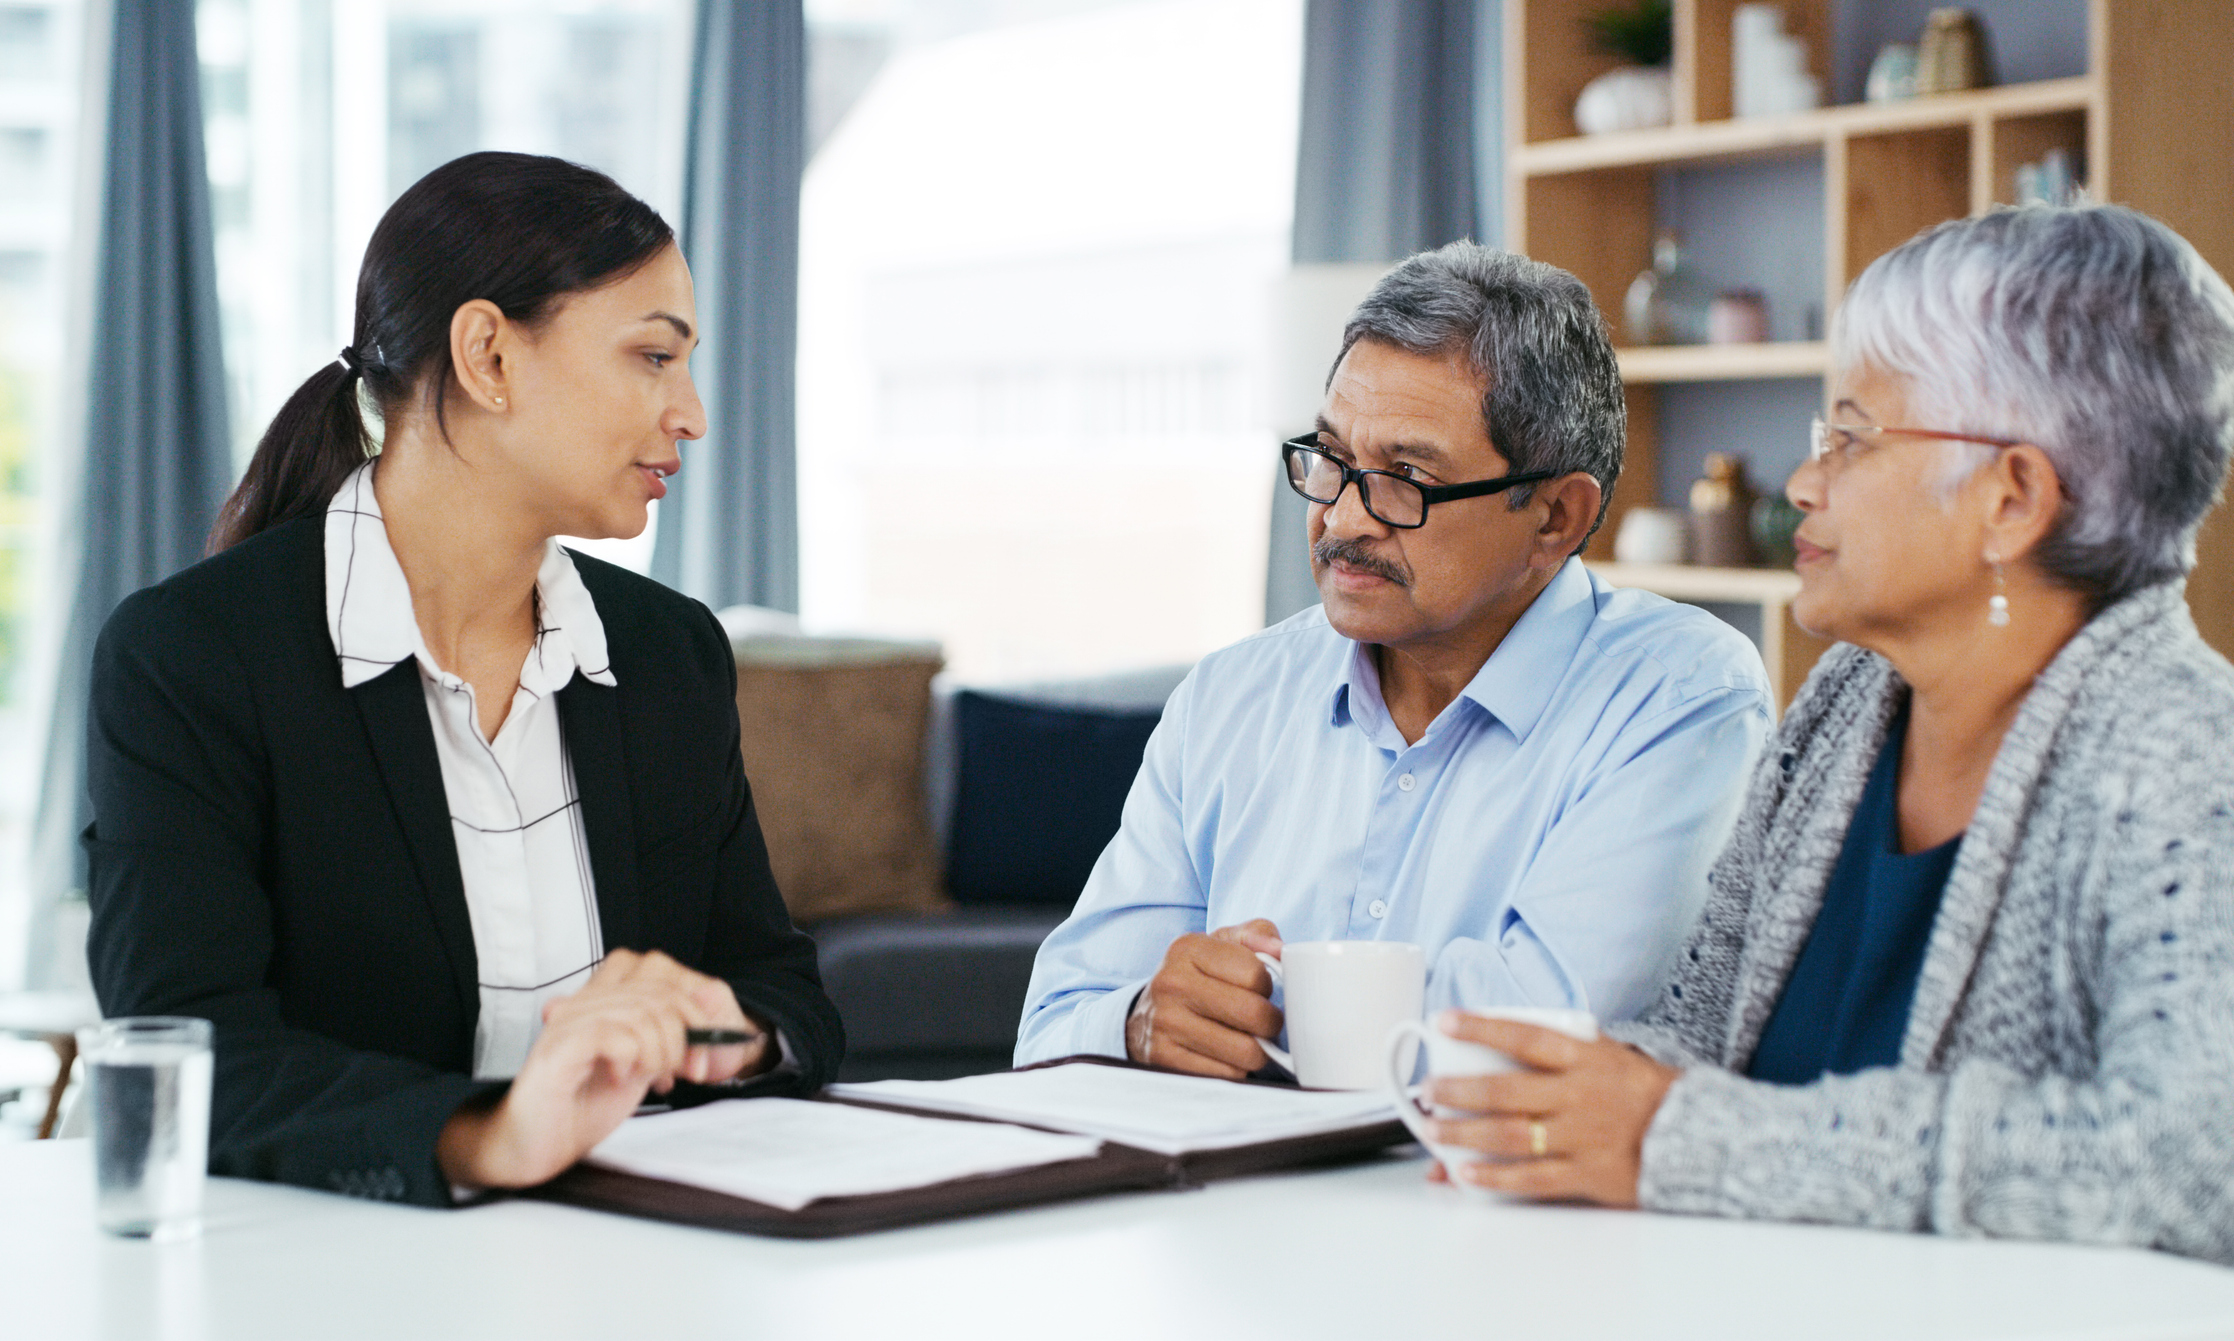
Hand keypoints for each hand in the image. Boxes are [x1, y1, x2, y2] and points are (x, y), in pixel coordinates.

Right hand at [437, 949, 770, 1188]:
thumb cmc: (581, 1107)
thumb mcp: (639, 1066)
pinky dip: (630, 1059)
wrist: (533, 1147)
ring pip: (642, 1012)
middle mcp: (585, 1002)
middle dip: (687, 1035)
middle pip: (659, 992)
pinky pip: (614, 1034)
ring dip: (661, 1051)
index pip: (657, 971)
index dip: (691, 1007)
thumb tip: (706, 1016)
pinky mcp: (559, 1048)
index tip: (699, 1053)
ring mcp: (570, 1022)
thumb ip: (665, 1038)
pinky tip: (618, 1080)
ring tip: (649, 1077)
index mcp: (603, 1000)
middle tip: (685, 1072)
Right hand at [1126, 919, 1284, 1079]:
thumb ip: (1256, 935)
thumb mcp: (1221, 944)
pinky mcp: (1165, 1058)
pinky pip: (1228, 1073)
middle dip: (1270, 1022)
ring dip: (1257, 1049)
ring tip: (1246, 1038)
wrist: (1146, 1014)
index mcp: (1188, 948)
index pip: (1255, 974)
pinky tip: (1225, 1054)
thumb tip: (1281, 949)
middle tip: (1263, 1020)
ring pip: (1246, 1050)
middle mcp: (1172, 983)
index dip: (1267, 985)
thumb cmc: (1197, 975)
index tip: (1257, 989)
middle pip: (1254, 1013)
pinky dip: (1236, 1068)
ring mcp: (1166, 1022)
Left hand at [1419, 1010, 1676, 1206]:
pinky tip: (1465, 1173)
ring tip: (1432, 1130)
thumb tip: (1501, 1043)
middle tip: (1428, 1089)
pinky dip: (1494, 1177)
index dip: (1481, 1027)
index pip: (1524, 1036)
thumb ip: (1561, 1048)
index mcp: (1584, 1058)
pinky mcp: (1587, 1175)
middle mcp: (1579, 1096)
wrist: (1695, 1135)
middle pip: (1506, 1091)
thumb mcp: (1608, 1054)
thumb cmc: (1642, 1091)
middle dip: (1458, 1091)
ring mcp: (1581, 1137)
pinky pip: (1532, 1178)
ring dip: (1464, 1134)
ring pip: (1511, 1135)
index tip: (1444, 1021)